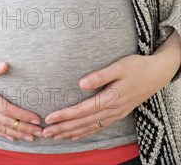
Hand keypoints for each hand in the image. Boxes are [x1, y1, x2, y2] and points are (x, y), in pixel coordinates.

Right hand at [0, 51, 42, 141]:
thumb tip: (6, 65)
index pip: (5, 108)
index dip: (22, 115)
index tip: (37, 119)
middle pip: (4, 121)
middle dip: (23, 128)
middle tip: (41, 133)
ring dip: (14, 133)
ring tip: (30, 138)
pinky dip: (0, 132)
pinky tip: (9, 135)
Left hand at [42, 51, 178, 140]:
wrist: (157, 73)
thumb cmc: (137, 67)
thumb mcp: (119, 67)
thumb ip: (100, 76)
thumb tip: (80, 84)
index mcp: (111, 98)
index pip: (82, 110)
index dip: (65, 115)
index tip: (49, 118)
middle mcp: (113, 110)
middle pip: (83, 122)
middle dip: (63, 128)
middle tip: (45, 133)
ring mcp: (116, 114)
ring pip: (90, 127)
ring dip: (71, 132)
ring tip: (55, 136)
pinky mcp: (118, 114)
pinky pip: (99, 127)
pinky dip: (85, 133)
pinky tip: (74, 135)